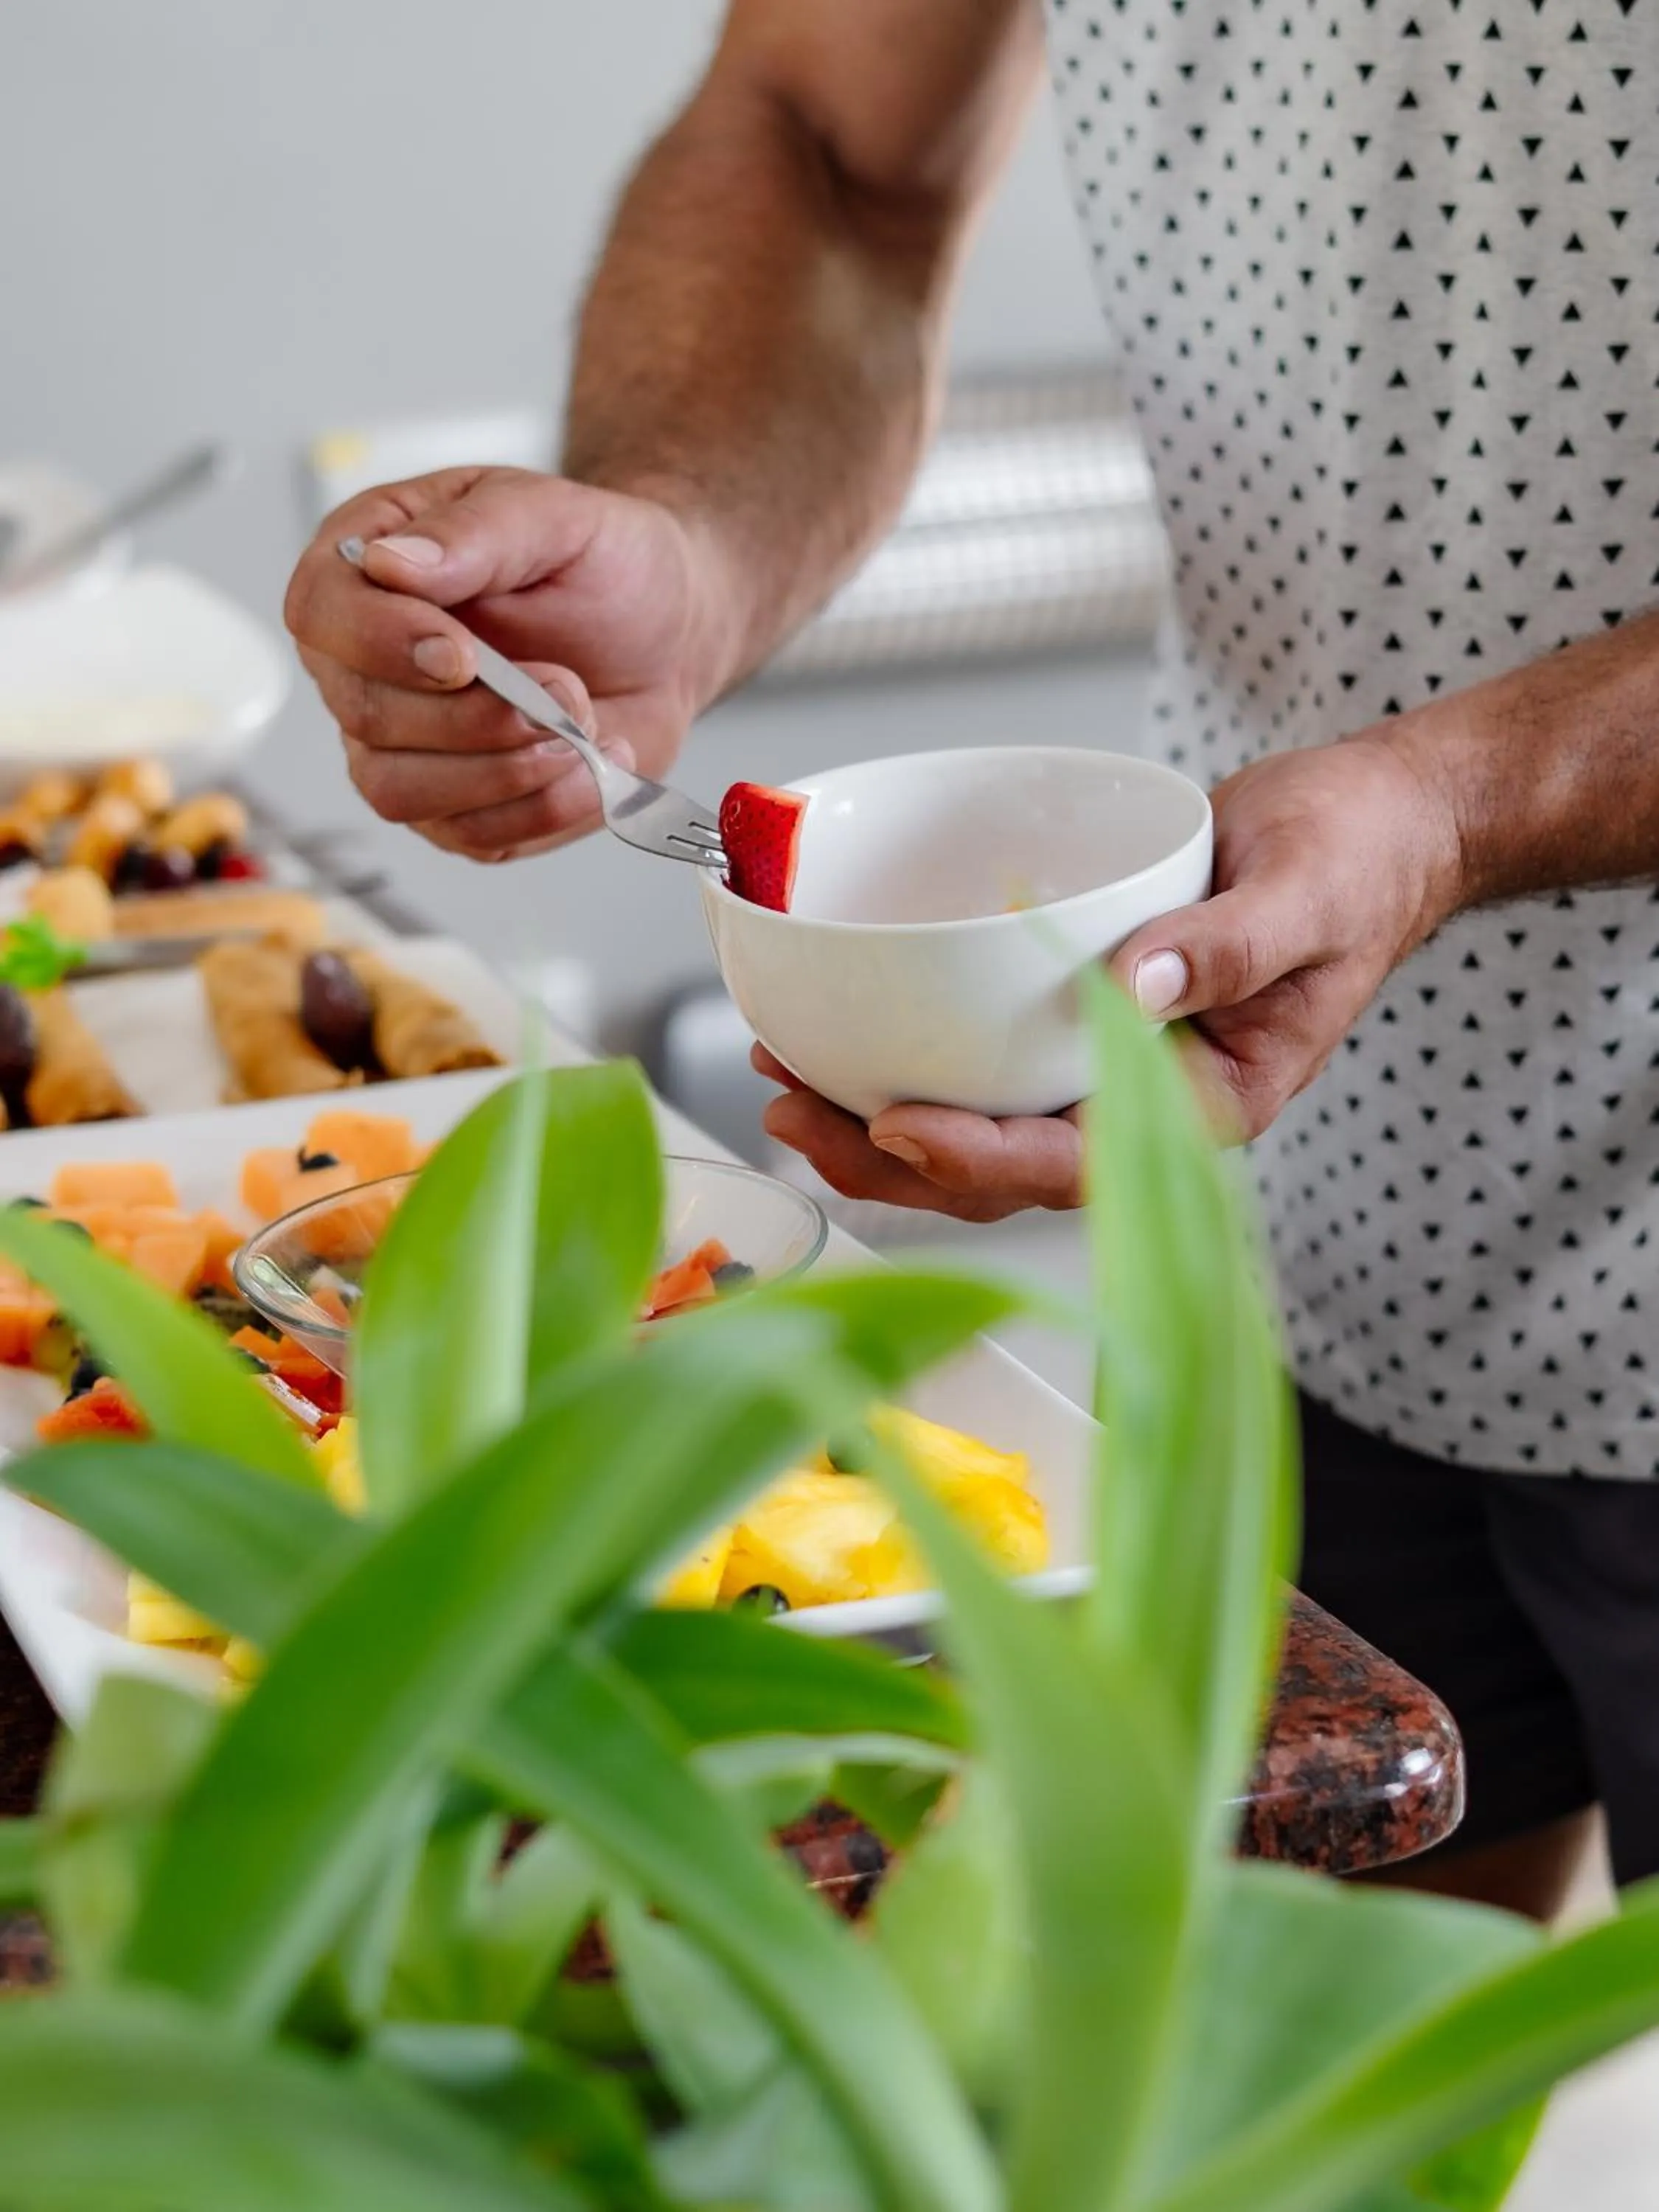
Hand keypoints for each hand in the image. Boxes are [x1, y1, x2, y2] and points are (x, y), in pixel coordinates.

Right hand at [285, 466, 723, 861]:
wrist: (664, 637)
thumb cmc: (604, 566)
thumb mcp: (554, 518)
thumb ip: (474, 533)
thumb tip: (387, 560)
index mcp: (366, 567)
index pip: (320, 612)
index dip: (381, 644)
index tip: (462, 654)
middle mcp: (365, 662)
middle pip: (365, 714)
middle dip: (476, 716)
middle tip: (566, 688)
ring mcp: (400, 744)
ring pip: (400, 791)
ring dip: (506, 771)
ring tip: (582, 728)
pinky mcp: (453, 808)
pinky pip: (470, 836)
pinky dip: (546, 807)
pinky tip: (593, 762)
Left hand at [758, 730, 1462, 1214]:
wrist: (1374, 828)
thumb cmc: (1359, 861)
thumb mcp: (1308, 893)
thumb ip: (1230, 947)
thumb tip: (1136, 988)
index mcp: (1212, 1103)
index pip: (1081, 1160)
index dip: (984, 1156)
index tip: (900, 1126)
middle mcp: (1149, 1104)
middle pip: (1007, 1170)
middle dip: (895, 1159)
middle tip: (796, 1115)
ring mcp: (1110, 1070)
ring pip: (984, 1129)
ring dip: (880, 1123)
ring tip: (787, 1085)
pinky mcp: (1080, 1023)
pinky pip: (991, 1065)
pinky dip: (913, 1060)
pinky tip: (841, 1039)